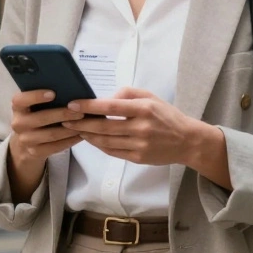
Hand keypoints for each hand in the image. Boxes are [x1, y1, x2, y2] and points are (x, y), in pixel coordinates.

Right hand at [7, 90, 84, 167]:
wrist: (24, 144)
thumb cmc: (35, 117)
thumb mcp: (33, 107)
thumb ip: (45, 99)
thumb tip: (69, 89)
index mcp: (18, 108)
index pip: (21, 100)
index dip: (35, 96)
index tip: (53, 93)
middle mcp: (18, 124)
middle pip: (42, 118)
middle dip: (63, 114)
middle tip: (80, 111)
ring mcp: (25, 140)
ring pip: (51, 134)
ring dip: (70, 129)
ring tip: (84, 123)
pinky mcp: (34, 152)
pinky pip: (55, 147)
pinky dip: (70, 140)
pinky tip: (80, 135)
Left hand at [64, 87, 208, 166]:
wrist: (187, 140)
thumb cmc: (167, 115)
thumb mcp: (151, 97)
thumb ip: (127, 93)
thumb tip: (106, 99)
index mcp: (143, 109)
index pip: (110, 107)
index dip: (89, 106)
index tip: (73, 104)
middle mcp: (141, 127)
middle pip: (104, 127)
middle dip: (81, 123)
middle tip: (65, 119)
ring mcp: (139, 145)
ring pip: (105, 141)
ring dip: (87, 135)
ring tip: (75, 129)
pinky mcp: (138, 158)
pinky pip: (113, 152)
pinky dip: (99, 146)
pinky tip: (91, 139)